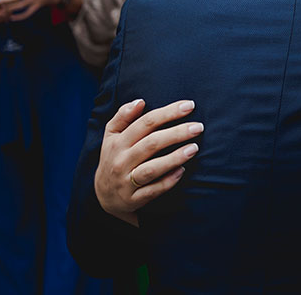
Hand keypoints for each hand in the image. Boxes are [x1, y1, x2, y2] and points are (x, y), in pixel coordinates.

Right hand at [94, 99, 202, 225]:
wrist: (102, 195)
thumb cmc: (114, 158)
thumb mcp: (111, 136)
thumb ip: (123, 116)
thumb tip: (140, 101)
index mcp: (118, 142)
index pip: (145, 123)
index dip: (168, 113)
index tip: (189, 106)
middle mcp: (121, 161)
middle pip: (151, 144)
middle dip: (177, 133)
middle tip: (198, 127)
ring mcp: (126, 181)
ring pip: (152, 168)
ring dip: (174, 157)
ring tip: (194, 148)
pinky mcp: (133, 199)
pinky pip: (153, 191)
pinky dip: (168, 181)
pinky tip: (182, 171)